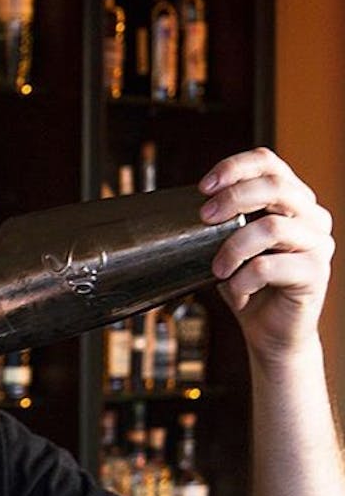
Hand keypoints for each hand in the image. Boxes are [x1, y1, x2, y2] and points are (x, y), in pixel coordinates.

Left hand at [199, 147, 334, 361]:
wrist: (269, 333)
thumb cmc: (247, 287)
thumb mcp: (226, 248)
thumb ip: (219, 225)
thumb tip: (177, 209)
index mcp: (291, 201)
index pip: (269, 162)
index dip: (235, 167)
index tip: (203, 186)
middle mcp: (312, 216)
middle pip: (275, 187)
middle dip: (232, 199)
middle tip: (204, 218)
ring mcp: (318, 243)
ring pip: (271, 228)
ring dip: (233, 248)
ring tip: (217, 269)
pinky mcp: (316, 273)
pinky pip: (269, 267)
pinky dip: (241, 280)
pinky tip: (236, 291)